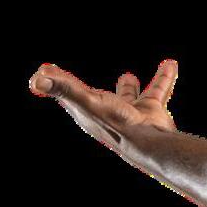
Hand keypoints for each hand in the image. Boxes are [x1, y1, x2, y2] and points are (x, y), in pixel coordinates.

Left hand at [28, 57, 179, 149]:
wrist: (150, 142)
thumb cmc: (114, 123)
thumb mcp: (85, 102)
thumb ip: (63, 88)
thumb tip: (36, 80)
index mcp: (88, 110)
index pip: (68, 94)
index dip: (57, 82)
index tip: (45, 72)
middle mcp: (108, 112)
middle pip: (96, 97)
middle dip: (89, 90)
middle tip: (80, 81)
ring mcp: (130, 113)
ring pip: (129, 95)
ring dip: (129, 86)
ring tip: (128, 75)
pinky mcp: (151, 111)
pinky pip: (157, 90)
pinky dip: (163, 78)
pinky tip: (170, 64)